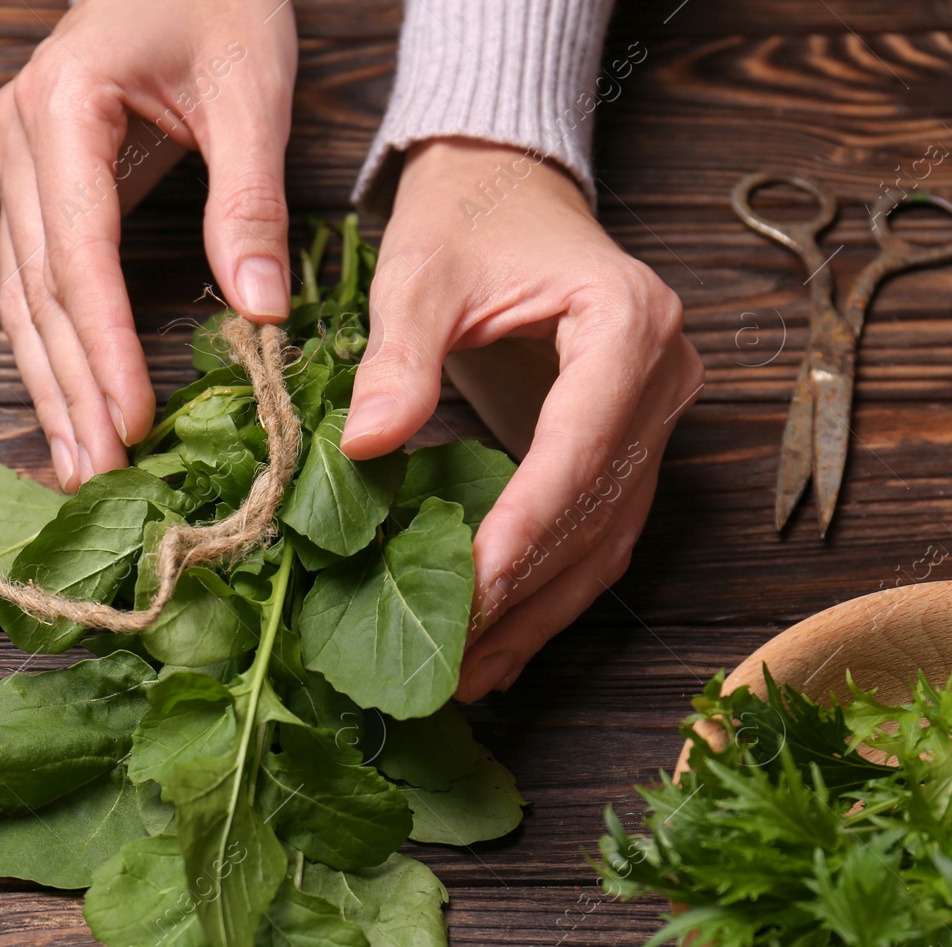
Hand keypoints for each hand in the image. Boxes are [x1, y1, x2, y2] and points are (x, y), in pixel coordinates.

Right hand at [0, 0, 297, 490]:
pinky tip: (71, 404)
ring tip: (76, 465)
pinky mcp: (31, 179)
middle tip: (98, 476)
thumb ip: (249, 200)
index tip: (134, 420)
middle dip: (70, 387)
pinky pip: (33, 277)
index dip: (106, 346)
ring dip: (50, 383)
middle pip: (37, 288)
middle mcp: (17, 136)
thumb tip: (261, 313)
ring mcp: (14, 158)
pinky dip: (53, 345)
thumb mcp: (252, 88)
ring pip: (21, 294)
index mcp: (63, 104)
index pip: (79, 253)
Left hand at [341, 138, 703, 700]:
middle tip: (455, 658)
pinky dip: (548, 587)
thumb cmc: (466, 220)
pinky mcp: (625, 443)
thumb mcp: (419, 276)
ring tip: (472, 674)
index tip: (470, 592)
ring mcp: (653, 415)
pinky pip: (596, 529)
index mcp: (629, 324)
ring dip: (540, 610)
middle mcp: (662, 377)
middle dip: (525, 590)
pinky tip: (501, 642)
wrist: (507, 191)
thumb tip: (365, 446)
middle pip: (599, 507)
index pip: (581, 448)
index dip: (526, 527)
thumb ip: (398, 358)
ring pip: (607, 536)